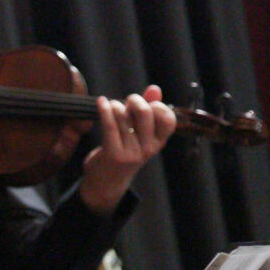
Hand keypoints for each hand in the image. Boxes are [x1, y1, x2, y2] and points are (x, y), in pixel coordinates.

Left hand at [79, 85, 176, 213]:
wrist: (107, 182)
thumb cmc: (123, 150)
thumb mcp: (139, 132)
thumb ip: (148, 109)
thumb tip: (155, 88)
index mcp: (159, 142)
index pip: (168, 118)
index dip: (157, 105)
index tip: (146, 104)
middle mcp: (149, 148)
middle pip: (146, 112)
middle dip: (134, 100)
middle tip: (127, 102)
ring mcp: (132, 153)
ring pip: (123, 116)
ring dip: (115, 106)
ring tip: (110, 108)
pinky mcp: (115, 154)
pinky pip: (109, 126)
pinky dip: (104, 110)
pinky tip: (101, 102)